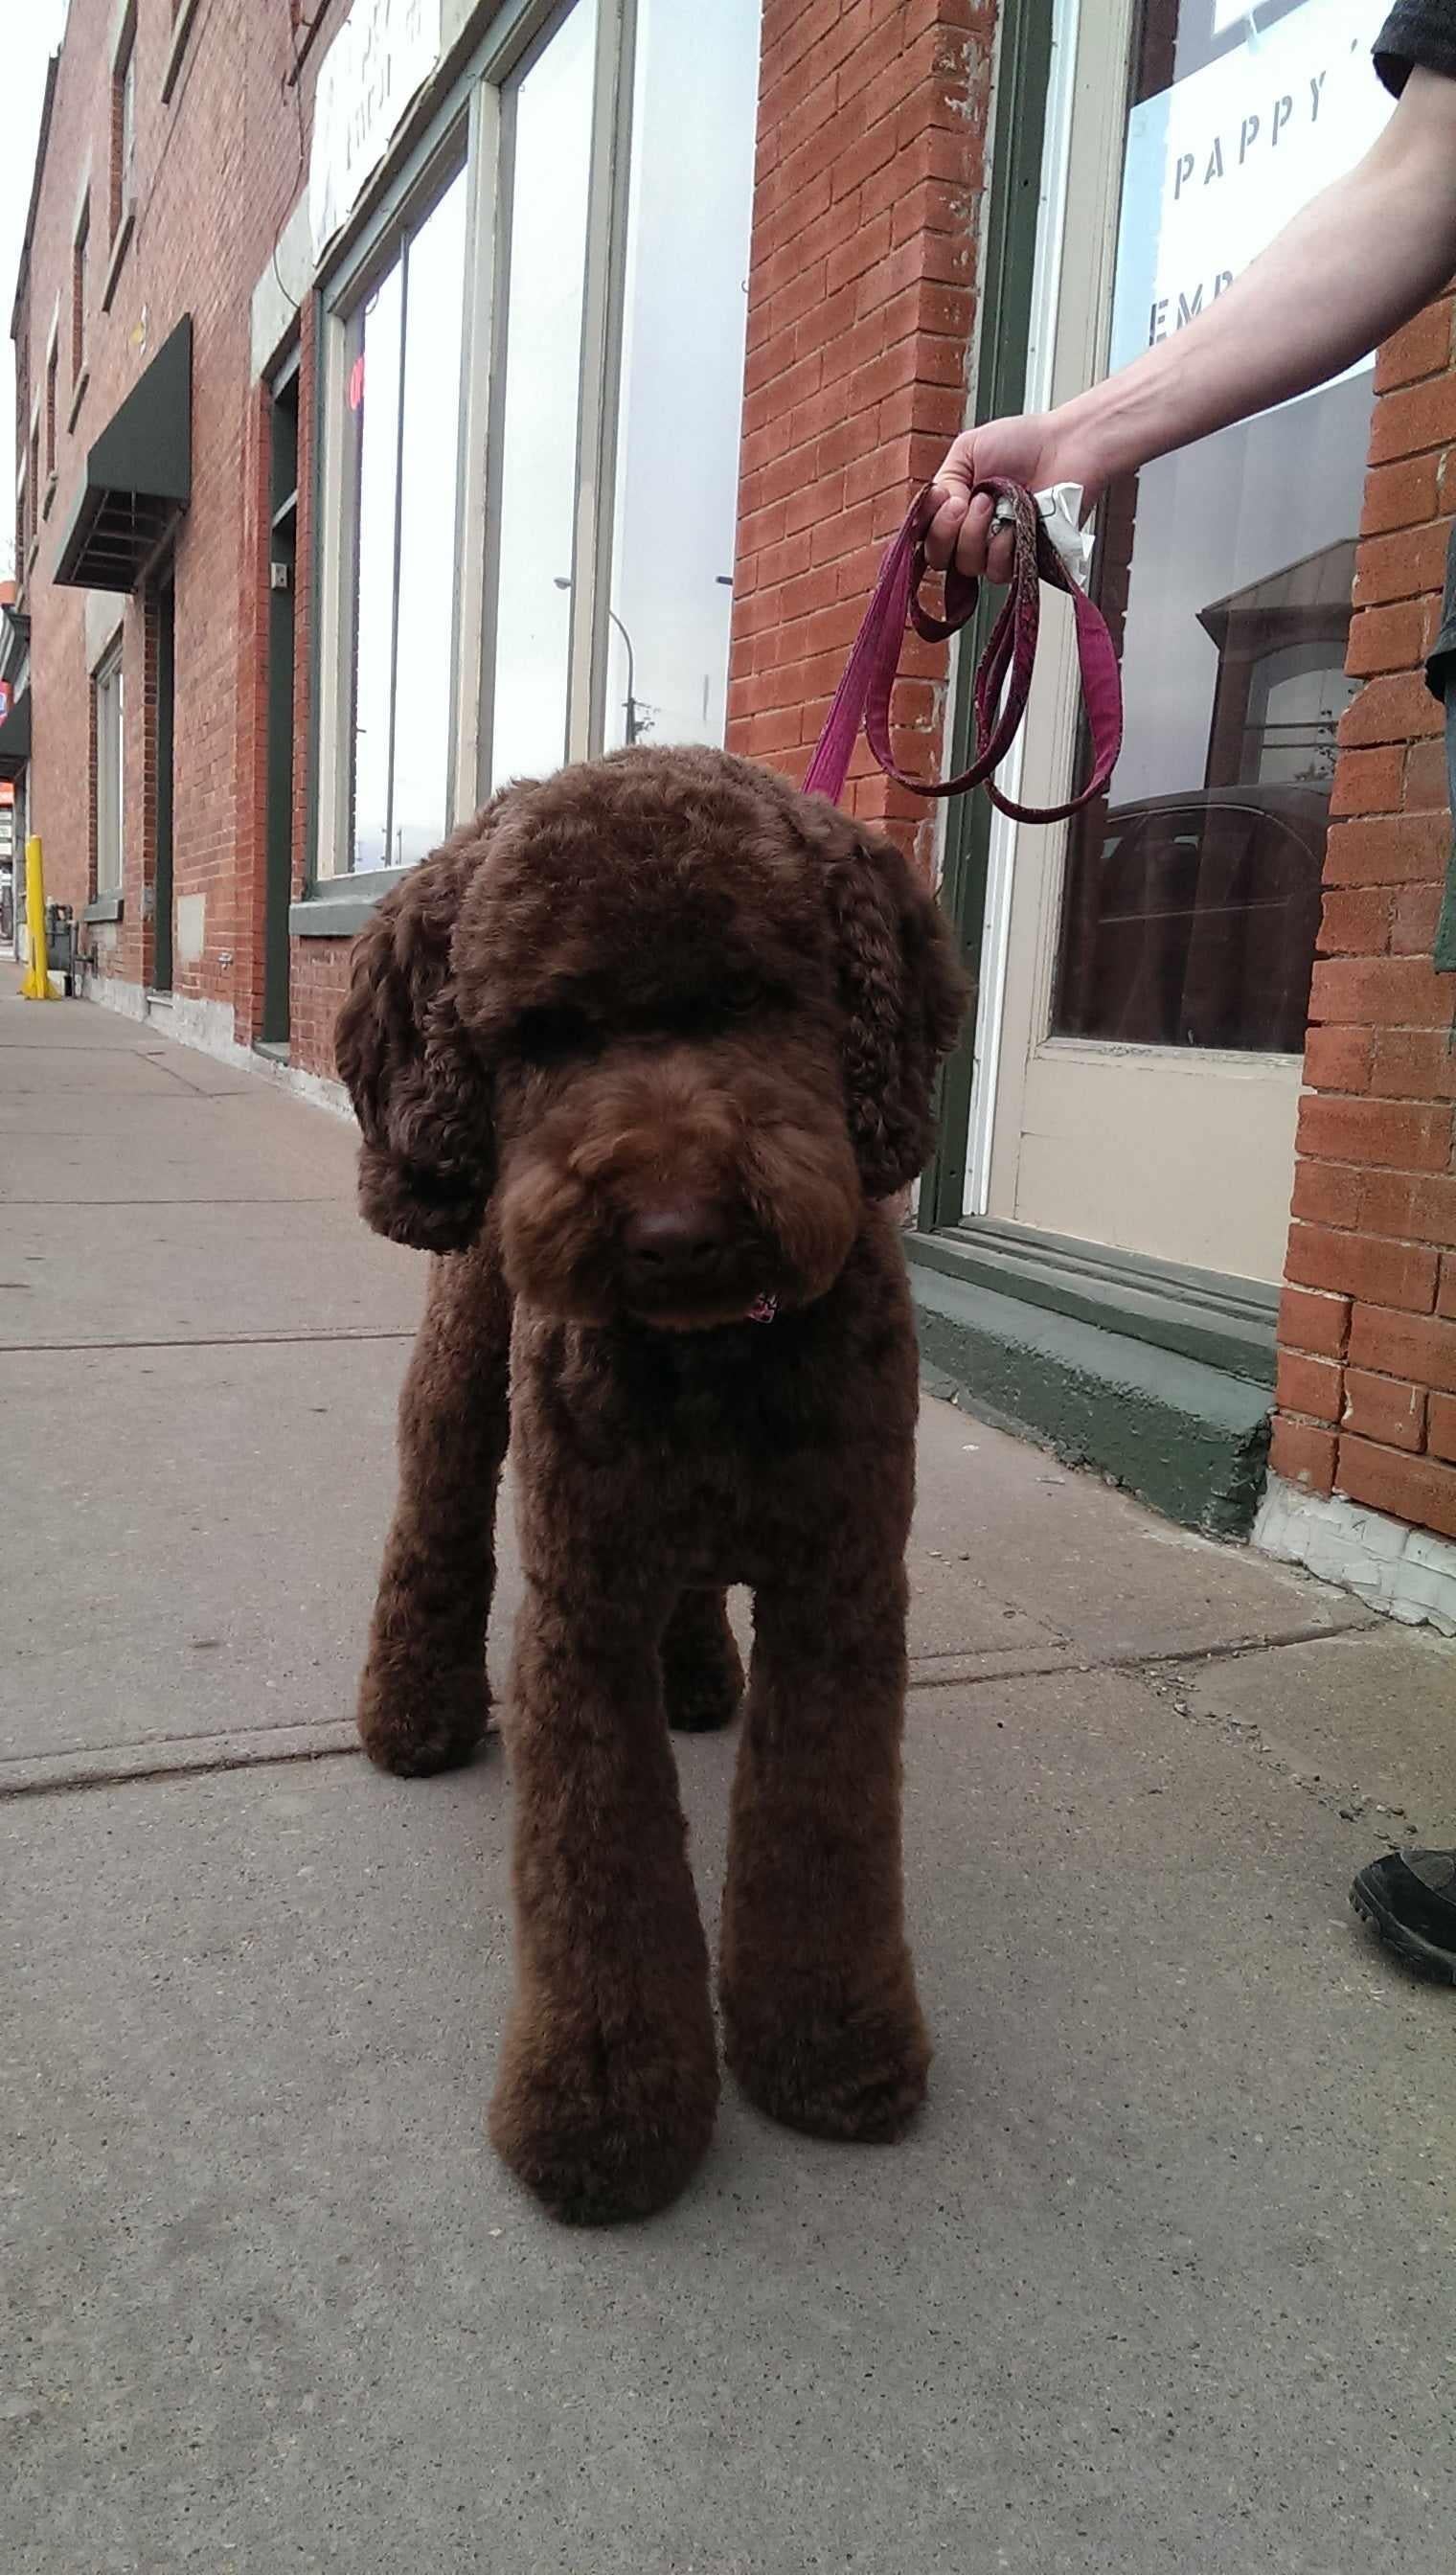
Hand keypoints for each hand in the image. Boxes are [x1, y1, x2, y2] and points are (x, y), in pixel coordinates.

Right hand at [924, 416, 1099, 582]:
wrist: (1067, 447)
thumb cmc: (1025, 442)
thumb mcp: (968, 450)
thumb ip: (943, 482)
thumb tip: (941, 512)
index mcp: (956, 506)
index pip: (924, 533)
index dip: (926, 522)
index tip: (942, 497)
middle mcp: (973, 531)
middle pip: (939, 557)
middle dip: (947, 532)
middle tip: (966, 503)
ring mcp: (996, 548)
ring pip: (967, 566)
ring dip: (976, 535)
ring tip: (995, 506)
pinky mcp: (1022, 561)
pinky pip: (998, 571)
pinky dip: (1003, 548)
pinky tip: (1015, 525)